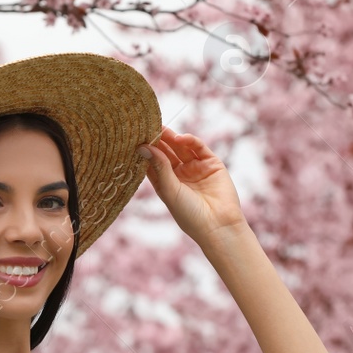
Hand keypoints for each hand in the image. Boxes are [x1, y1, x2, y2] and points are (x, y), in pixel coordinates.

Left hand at [137, 126, 246, 242]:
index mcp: (165, 183)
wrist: (218, 225)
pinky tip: (180, 138)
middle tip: (148, 126)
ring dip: (171, 137)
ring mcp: (195, 168)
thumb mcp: (169, 190)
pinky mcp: (211, 163)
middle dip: (157, 140)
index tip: (135, 138)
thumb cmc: (190, 214)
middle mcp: (179, 174)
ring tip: (162, 129)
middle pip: (166, 152)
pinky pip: (198, 148)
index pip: (152, 162)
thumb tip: (144, 147)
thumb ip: (159, 167)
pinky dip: (190, 140)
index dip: (145, 150)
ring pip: (181, 147)